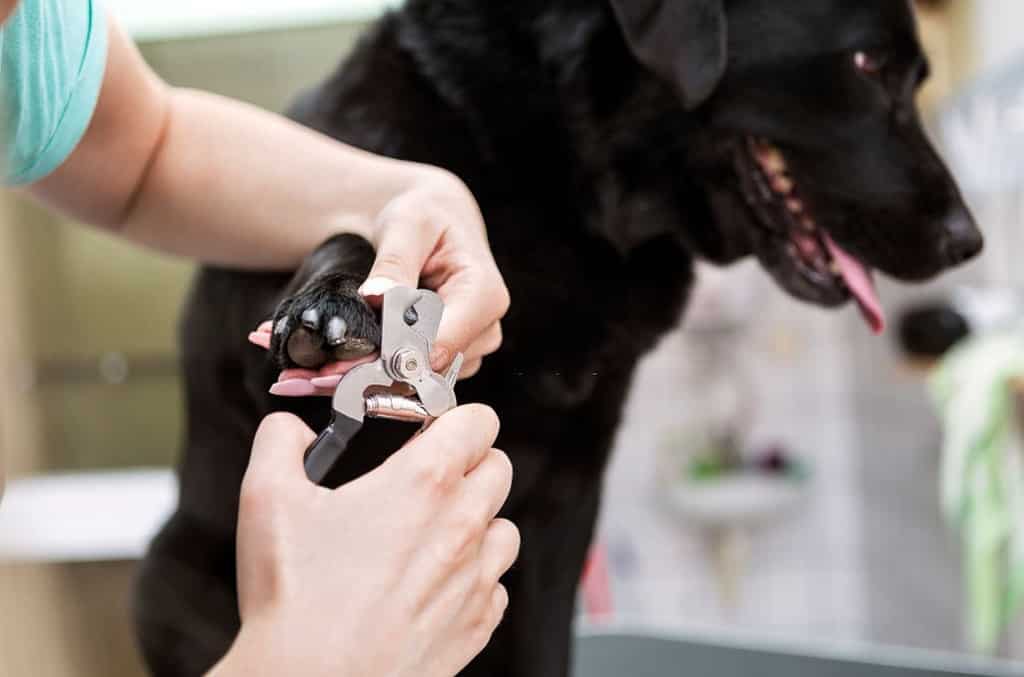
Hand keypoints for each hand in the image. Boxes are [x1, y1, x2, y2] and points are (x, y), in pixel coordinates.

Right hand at [211, 405, 518, 676]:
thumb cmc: (294, 599)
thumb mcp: (267, 498)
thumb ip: (280, 441)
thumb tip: (291, 429)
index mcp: (425, 482)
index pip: (480, 421)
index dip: (456, 417)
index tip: (432, 428)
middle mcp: (463, 525)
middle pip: (499, 467)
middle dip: (468, 463)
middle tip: (426, 478)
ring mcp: (476, 578)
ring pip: (505, 526)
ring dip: (478, 521)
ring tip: (431, 533)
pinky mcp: (477, 623)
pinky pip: (496, 584)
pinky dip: (474, 577)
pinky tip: (432, 582)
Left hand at [248, 168, 508, 394]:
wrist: (433, 220)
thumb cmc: (423, 214)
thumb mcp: (406, 225)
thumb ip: (393, 262)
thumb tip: (376, 297)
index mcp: (485, 295)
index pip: (442, 343)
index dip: (393, 356)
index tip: (343, 365)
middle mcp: (485, 330)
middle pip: (428, 368)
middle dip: (372, 371)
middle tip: (313, 374)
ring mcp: (469, 349)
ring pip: (417, 379)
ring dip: (368, 376)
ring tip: (319, 366)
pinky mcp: (448, 359)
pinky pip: (412, 376)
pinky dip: (375, 372)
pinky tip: (340, 362)